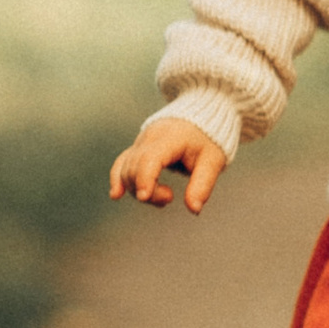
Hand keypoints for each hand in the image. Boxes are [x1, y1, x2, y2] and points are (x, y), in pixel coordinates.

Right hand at [108, 114, 226, 213]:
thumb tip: (194, 209)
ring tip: (165, 195)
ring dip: (139, 189)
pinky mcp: (136, 148)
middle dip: (149, 191)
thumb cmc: (207, 140)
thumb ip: (202, 185)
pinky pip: (121, 163)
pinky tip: (116, 195)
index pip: (149, 158)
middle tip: (170, 197)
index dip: (144, 178)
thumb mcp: (212, 162)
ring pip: (126, 169)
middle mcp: (149, 137)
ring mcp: (140, 142)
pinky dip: (118, 179)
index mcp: (170, 138)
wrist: (200, 118)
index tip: (144, 197)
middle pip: (135, 168)